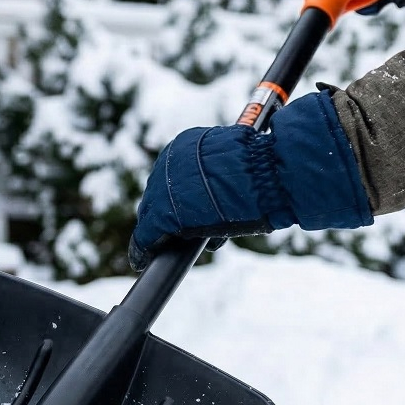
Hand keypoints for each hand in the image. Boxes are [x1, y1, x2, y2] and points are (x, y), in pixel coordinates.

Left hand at [128, 91, 373, 271]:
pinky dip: (143, 248)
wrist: (263, 176)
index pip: (172, 176)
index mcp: (185, 145)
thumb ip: (220, 178)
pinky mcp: (160, 215)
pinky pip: (146, 234)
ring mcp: (162, 188)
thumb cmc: (262, 170)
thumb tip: (222, 194)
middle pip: (158, 194)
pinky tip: (141, 259)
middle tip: (174, 234)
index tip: (182, 211)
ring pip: (152, 214)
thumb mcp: (237, 167)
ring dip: (158, 232)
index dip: (177, 197)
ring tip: (160, 248)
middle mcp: (169, 163)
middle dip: (165, 215)